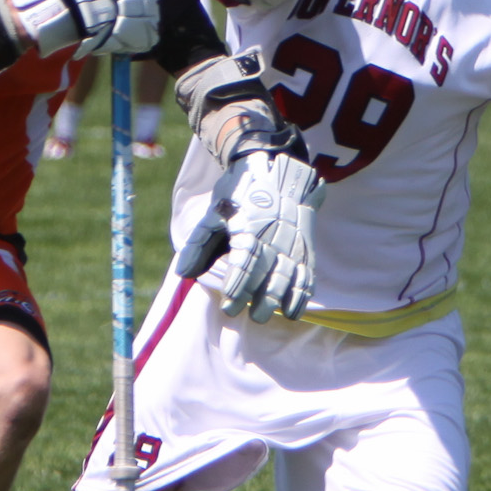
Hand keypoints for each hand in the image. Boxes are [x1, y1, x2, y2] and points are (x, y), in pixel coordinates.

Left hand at [175, 148, 324, 321]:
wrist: (280, 174)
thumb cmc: (240, 196)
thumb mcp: (216, 214)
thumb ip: (200, 244)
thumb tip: (183, 274)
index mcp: (250, 228)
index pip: (244, 264)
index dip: (237, 287)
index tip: (227, 307)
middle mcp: (274, 237)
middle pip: (267, 274)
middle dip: (256, 299)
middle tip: (242, 315)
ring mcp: (293, 244)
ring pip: (288, 277)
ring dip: (276, 300)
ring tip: (261, 316)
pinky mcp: (306, 249)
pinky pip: (307, 275)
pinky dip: (301, 295)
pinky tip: (292, 311)